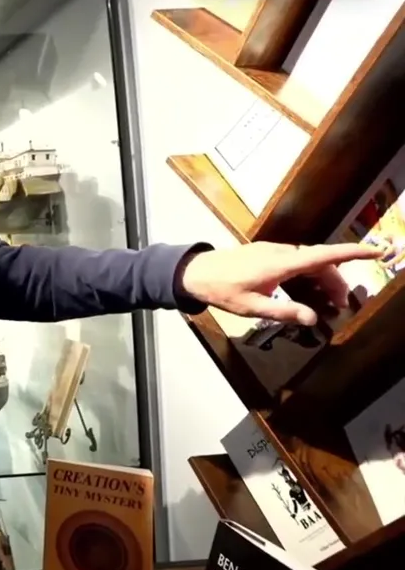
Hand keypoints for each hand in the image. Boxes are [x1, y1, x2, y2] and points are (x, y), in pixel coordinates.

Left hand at [179, 242, 382, 324]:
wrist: (193, 272)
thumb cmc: (221, 289)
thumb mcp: (251, 307)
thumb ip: (283, 312)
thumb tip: (312, 318)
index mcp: (281, 263)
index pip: (324, 255)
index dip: (352, 252)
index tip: (376, 251)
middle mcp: (280, 252)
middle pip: (319, 261)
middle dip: (336, 280)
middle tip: (341, 304)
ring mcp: (272, 251)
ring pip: (307, 261)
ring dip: (321, 279)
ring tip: (327, 302)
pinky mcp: (264, 253)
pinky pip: (294, 261)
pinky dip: (307, 275)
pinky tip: (305, 291)